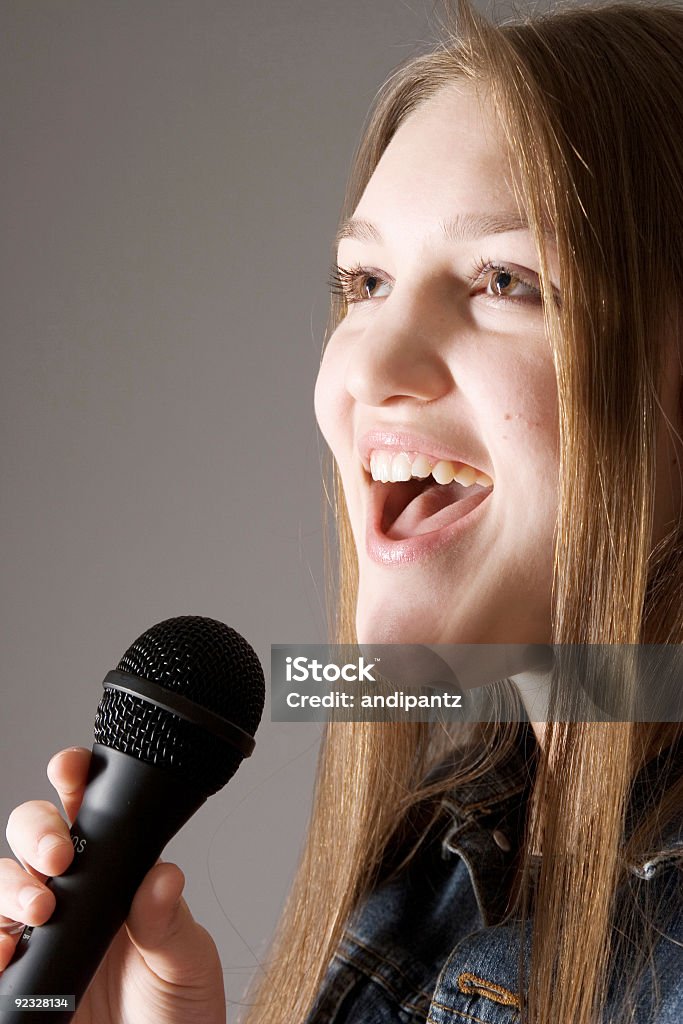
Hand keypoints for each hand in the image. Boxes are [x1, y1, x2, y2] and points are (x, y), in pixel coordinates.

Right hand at [0, 748, 225, 1023]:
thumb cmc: (176, 1011)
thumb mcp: (186, 962)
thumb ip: (168, 921)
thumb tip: (163, 876)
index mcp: (117, 876)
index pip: (89, 812)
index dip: (73, 779)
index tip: (69, 769)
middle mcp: (73, 896)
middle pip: (34, 835)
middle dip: (37, 830)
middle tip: (58, 856)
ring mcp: (40, 934)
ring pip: (2, 882)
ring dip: (9, 884)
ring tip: (37, 906)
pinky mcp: (19, 976)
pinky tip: (3, 950)